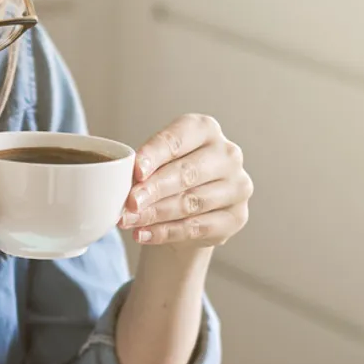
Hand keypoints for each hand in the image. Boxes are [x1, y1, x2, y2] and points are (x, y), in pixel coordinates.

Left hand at [120, 114, 252, 247]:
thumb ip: (143, 167)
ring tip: (128, 221)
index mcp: (205, 129)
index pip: (177, 139)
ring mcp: (237, 186)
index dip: (155, 155)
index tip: (136, 172)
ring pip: (191, 202)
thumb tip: (126, 180)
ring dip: (155, 214)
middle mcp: (227, 154)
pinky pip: (197, 227)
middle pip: (187, 172)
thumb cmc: (168, 177)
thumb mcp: (154, 163)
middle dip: (153, 189)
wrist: (187, 211)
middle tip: (128, 203)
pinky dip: (167, 232)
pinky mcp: (237, 216)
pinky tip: (145, 235)